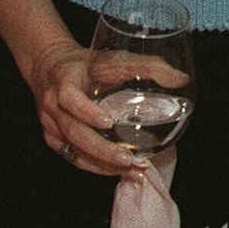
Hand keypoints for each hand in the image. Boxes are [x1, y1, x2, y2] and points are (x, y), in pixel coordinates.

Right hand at [28, 37, 149, 178]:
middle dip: (102, 150)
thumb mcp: (110, 57)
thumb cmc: (85, 63)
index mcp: (64, 81)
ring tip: (132, 169)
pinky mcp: (52, 139)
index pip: (70, 98)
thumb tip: (180, 79)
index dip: (87, 112)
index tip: (108, 122)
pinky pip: (74, 158)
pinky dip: (95, 166)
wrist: (48, 66)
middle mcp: (53, 105)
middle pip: (74, 132)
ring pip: (74, 150)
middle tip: (129, 160)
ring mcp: (50, 124)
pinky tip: (117, 170)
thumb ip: (144, 65)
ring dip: (103, 163)